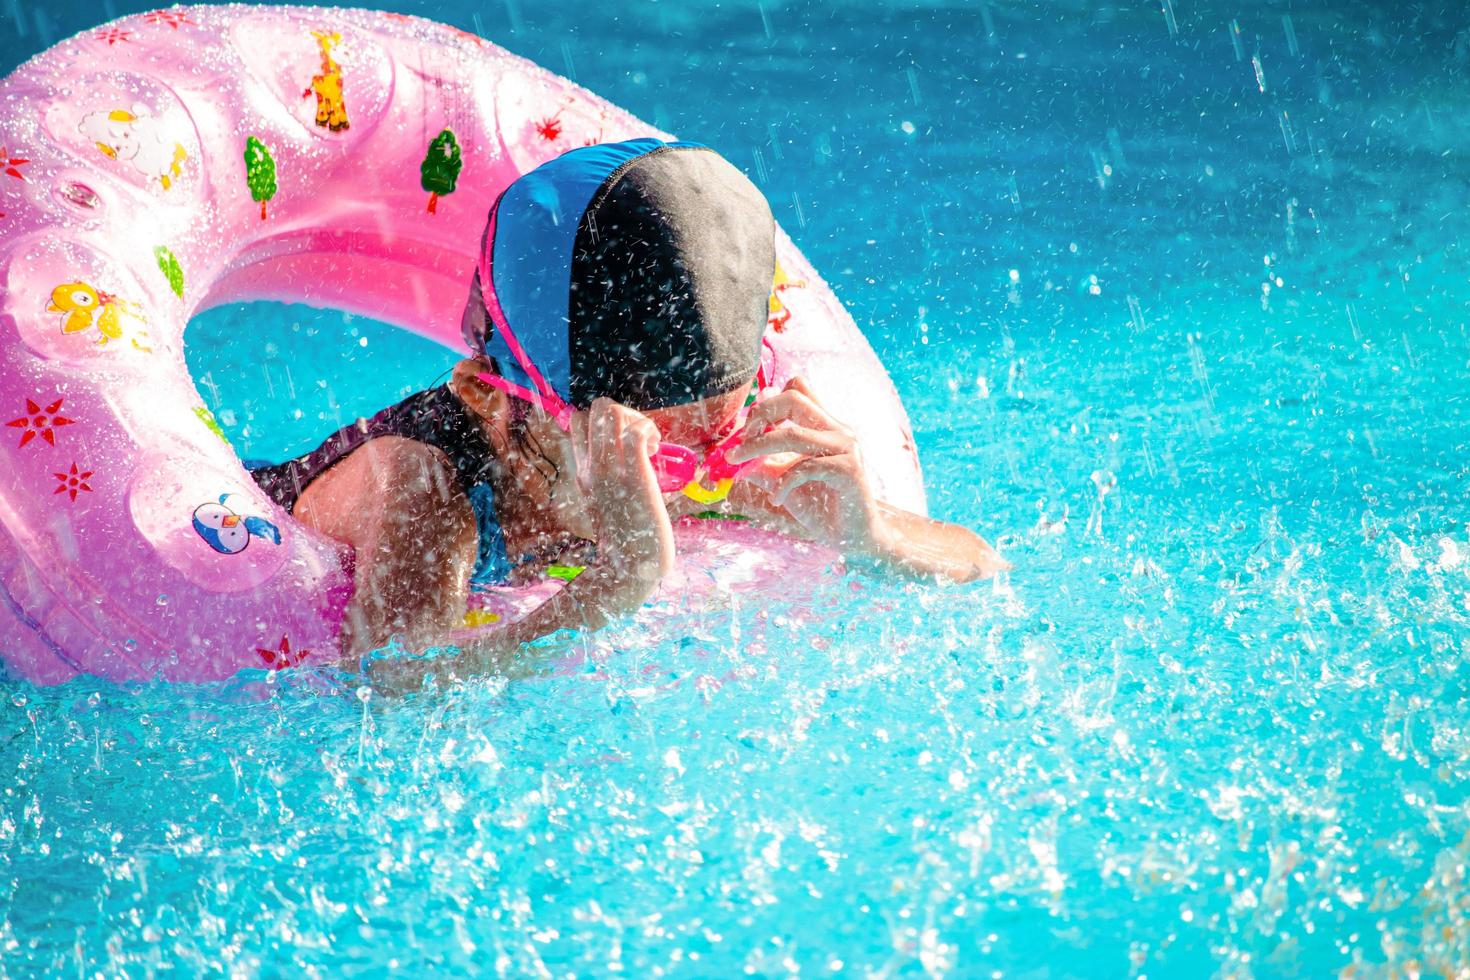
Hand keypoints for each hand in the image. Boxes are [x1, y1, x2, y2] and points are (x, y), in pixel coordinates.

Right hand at [571, 398, 675, 596]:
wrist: (630, 569)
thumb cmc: (626, 539)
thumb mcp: (605, 503)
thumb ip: (609, 480)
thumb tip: (631, 461)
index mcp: (584, 473)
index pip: (579, 423)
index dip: (604, 421)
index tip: (624, 442)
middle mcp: (592, 468)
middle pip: (595, 409)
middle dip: (623, 412)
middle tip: (640, 438)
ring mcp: (611, 471)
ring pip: (611, 412)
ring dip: (636, 419)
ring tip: (648, 444)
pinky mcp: (635, 477)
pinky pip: (636, 432)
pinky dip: (648, 432)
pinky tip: (654, 451)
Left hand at [725, 377, 882, 548]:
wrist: (854, 536)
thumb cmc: (822, 506)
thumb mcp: (784, 481)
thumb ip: (764, 465)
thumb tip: (734, 458)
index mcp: (824, 425)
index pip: (797, 387)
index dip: (767, 400)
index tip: (749, 428)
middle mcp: (837, 429)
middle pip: (793, 398)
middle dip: (759, 415)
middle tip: (741, 442)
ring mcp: (845, 446)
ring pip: (793, 433)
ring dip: (758, 447)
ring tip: (739, 463)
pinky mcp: (848, 469)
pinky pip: (805, 467)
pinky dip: (783, 483)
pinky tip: (777, 498)